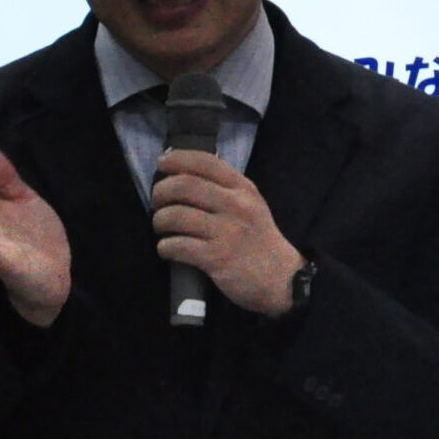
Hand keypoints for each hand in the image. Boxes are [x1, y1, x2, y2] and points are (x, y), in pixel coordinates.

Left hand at [151, 150, 304, 316]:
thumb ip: (224, 190)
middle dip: (161, 192)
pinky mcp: (217, 258)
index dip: (177, 158)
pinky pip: (177, 246)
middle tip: (157, 203)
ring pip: (175, 216)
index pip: (205, 162)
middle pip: (184, 185)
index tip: (161, 164)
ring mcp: (227, 232)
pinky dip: (165, 247)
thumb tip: (182, 176)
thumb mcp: (251, 206)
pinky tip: (168, 249)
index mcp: (243, 189)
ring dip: (159, 221)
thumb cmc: (258, 241)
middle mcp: (236, 205)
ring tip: (162, 228)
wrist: (282, 279)